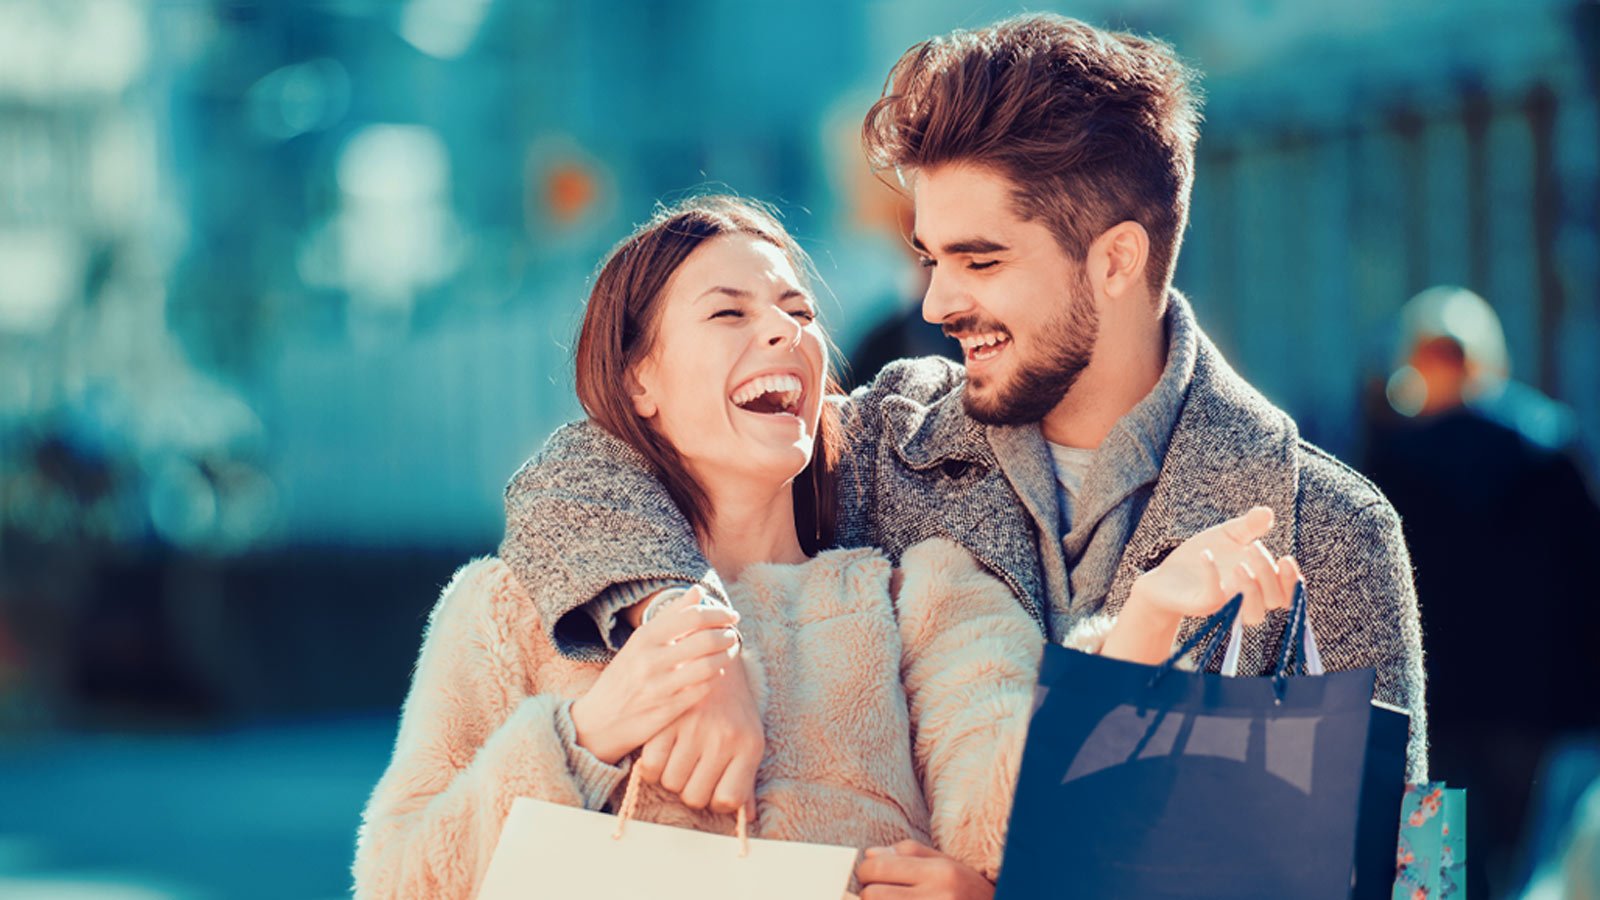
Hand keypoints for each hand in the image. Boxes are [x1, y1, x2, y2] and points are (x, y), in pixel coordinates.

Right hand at [569, 587, 740, 763]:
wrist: (597, 723)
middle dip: (727, 634)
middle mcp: (650, 660)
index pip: (692, 616)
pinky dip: (716, 678)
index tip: (731, 615)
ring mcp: (659, 687)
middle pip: (705, 639)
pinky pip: (703, 690)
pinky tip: (717, 673)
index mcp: (643, 638)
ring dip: (727, 656)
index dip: (719, 613)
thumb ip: (670, 616)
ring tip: (731, 651)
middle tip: (734, 634)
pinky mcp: (667, 710)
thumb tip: (698, 591)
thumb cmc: (623, 677)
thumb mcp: (639, 643)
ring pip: (709, 665)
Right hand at [636, 650, 763, 816]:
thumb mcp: (750, 737)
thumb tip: (748, 819)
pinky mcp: (668, 718)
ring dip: (670, 779)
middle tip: (691, 775)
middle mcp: (724, 738)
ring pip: (671, 782)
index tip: (713, 792)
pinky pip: (651, 764)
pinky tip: (659, 754)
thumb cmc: (734, 706)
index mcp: (749, 746)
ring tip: (676, 762)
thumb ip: (746, 779)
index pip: (728, 799)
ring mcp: (696, 728)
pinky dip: (651, 767)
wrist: (717, 656)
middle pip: (694, 796)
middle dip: (689, 791)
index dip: (717, 802)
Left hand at [857, 841, 993, 898]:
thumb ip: (909, 854)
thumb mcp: (948, 864)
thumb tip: (870, 854)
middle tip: (879, 894)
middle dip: (868, 894)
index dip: (866, 871)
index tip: (871, 876)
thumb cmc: (969, 892)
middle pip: (871, 895)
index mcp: (941, 872)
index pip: (877, 867)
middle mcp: (938, 897)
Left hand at [1106, 506, 1301, 663]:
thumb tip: (1267, 512)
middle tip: (1253, 548)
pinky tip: (1205, 555)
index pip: (1287, 594)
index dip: (1292, 581)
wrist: (1167, 576)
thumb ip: (1249, 526)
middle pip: (1274, 600)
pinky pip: (1214, 599)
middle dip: (1268, 574)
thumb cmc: (1203, 557)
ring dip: (1252, 588)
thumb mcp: (1228, 536)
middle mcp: (1246, 599)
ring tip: (1239, 564)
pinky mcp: (1202, 605)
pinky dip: (1212, 577)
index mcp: (1258, 584)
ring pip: (1254, 614)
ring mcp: (1226, 605)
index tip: (1285, 558)